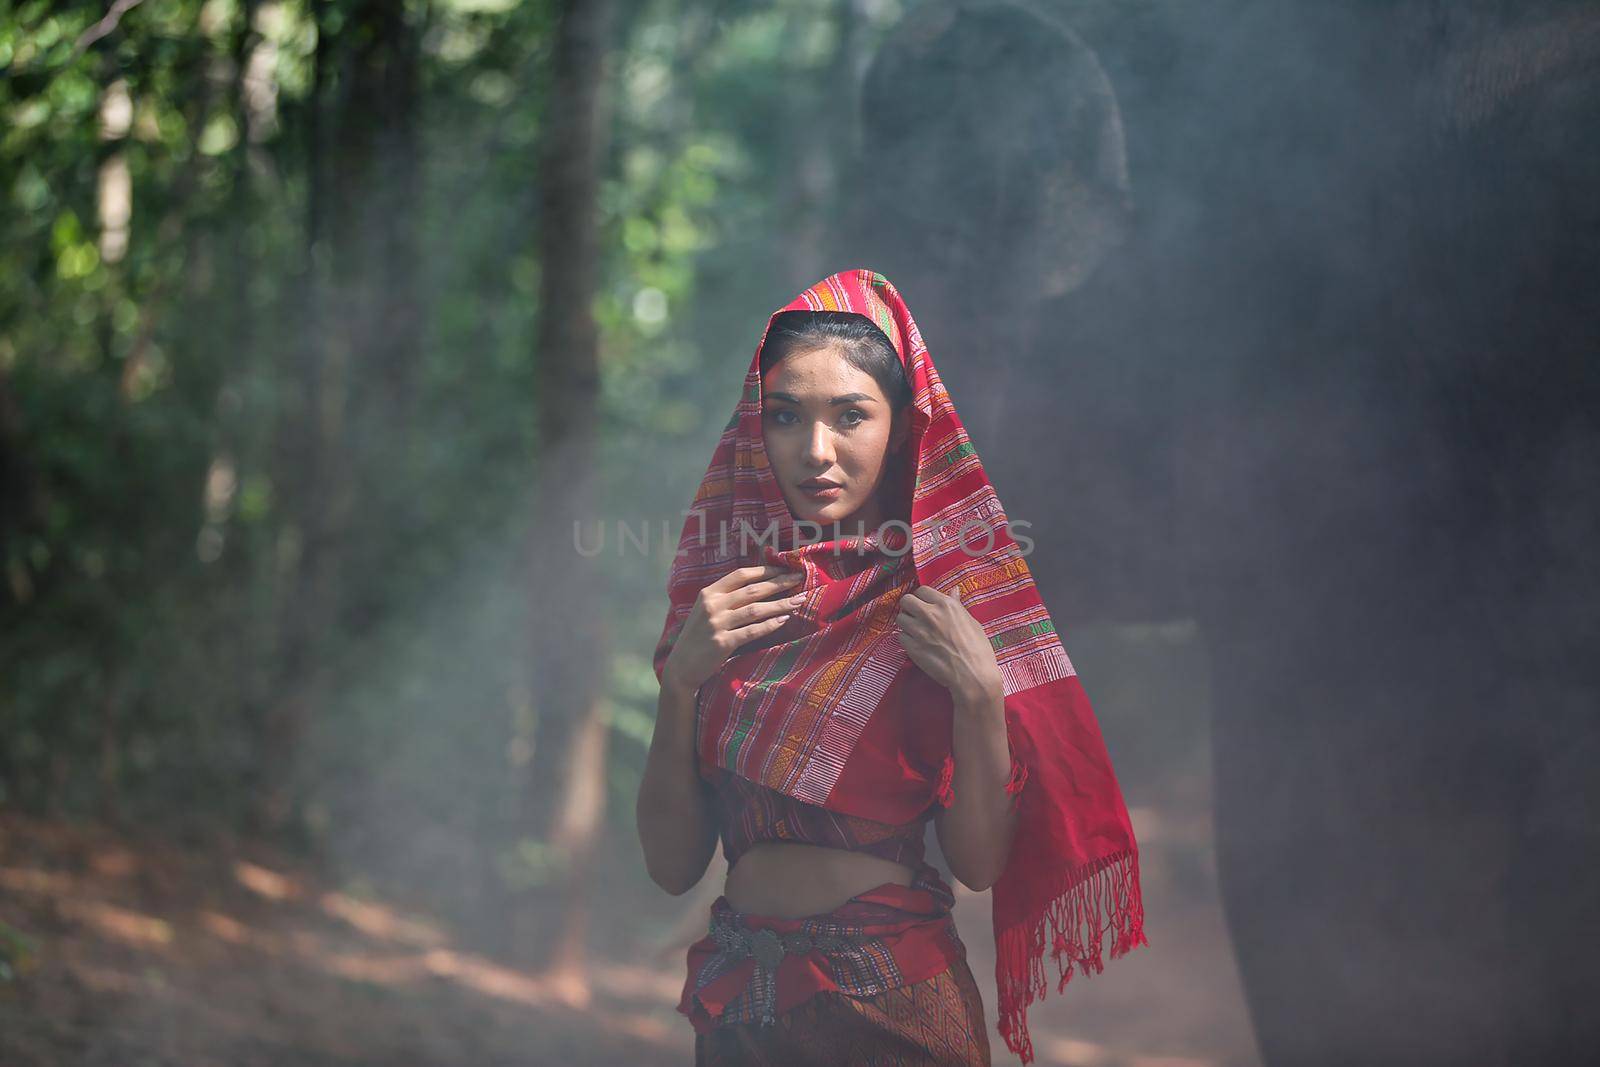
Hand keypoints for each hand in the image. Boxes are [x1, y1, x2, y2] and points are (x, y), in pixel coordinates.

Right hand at [662, 563, 805, 694]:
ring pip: (756, 609)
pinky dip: (770, 625)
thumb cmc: (698, 638)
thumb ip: (726, 599)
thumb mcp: (705, 611)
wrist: (681, 667)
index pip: (741, 575)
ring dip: (781, 604)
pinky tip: (784, 620)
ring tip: (799, 600)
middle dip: (779, 583)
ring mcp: (717, 624)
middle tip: (800, 579)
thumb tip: (759, 586)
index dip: (765, 570)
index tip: (784, 569)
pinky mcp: (722, 643)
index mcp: (709, 593)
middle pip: (752, 589)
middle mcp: (712, 605)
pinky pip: (752, 631)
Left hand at [893, 585, 1003, 706]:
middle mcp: (930, 614)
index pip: (922, 590)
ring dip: (906, 623)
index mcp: (946, 605)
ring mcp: (919, 631)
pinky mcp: (912, 648)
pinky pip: (900, 636)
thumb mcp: (971, 622)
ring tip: (916, 631)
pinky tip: (917, 644)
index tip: (925, 605)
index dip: (922, 598)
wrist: (972, 675)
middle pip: (906, 601)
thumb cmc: (978, 649)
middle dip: (909, 607)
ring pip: (900, 618)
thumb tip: (954, 591)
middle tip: (916, 616)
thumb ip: (957, 605)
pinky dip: (906, 639)